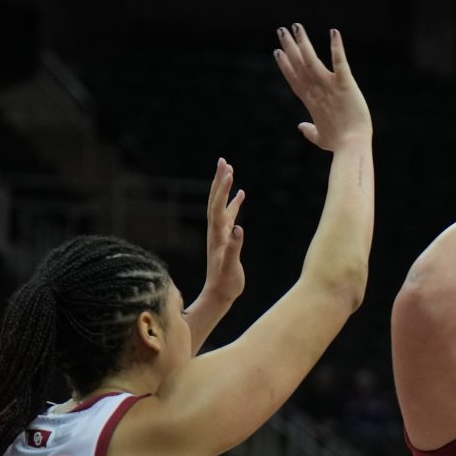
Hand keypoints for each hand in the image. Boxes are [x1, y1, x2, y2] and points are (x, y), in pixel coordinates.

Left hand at [203, 157, 245, 302]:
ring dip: (224, 187)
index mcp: (217, 235)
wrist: (219, 294)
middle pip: (215, 200)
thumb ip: (234, 248)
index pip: (218, 207)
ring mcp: (220, 233)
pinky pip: (229, 214)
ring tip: (229, 169)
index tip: (229, 172)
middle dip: (219, 180)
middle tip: (223, 161)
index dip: (222, 190)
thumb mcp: (231, 267)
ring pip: (221, 204)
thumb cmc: (226, 283)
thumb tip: (238, 229)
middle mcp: (216, 231)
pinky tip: (240, 194)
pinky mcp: (226, 238)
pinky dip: (234, 202)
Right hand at [274, 24, 370, 150]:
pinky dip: (336, 47)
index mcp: (311, 102)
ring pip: (312, 60)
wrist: (352, 147)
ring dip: (303, 42)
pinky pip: (340, 62)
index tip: (277, 52)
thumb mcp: (321, 138)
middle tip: (281, 31)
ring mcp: (330, 87)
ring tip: (296, 27)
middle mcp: (317, 91)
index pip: (295, 80)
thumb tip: (301, 127)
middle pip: (299, 66)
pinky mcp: (345, 85)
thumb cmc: (339, 145)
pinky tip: (334, 32)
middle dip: (290, 48)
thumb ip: (310, 131)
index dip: (286, 66)